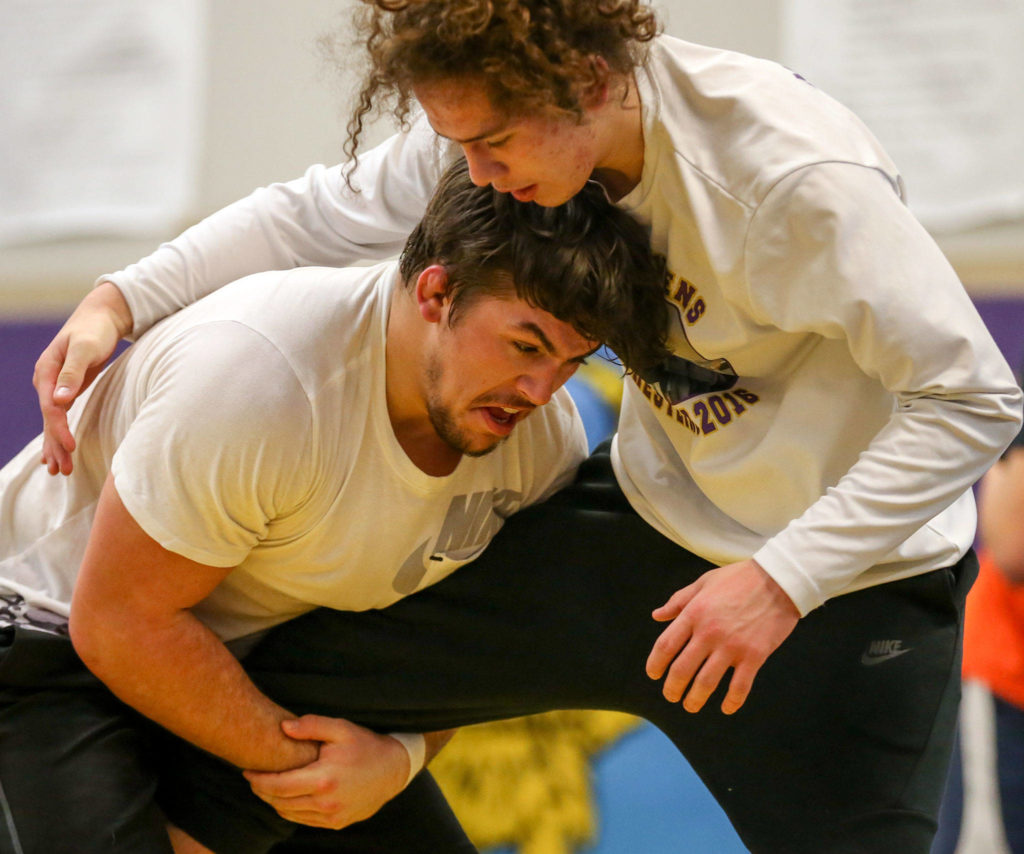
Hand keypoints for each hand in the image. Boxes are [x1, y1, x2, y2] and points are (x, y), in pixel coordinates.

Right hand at [33, 282, 131, 474]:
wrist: (101, 317)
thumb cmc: (95, 330)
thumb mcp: (86, 348)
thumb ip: (73, 372)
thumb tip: (60, 399)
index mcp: (47, 372)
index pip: (50, 407)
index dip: (58, 428)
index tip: (69, 447)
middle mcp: (47, 381)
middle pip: (49, 419)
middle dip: (54, 445)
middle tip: (62, 471)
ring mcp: (56, 386)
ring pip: (53, 421)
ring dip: (55, 445)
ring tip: (59, 470)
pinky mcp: (68, 389)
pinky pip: (61, 416)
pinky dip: (60, 434)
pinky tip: (59, 450)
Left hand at [243, 715, 409, 828]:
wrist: (394, 769)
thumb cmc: (366, 745)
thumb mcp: (341, 728)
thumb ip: (311, 725)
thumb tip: (283, 727)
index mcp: (323, 779)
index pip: (278, 786)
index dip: (258, 780)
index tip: (247, 771)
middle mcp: (326, 803)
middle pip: (279, 802)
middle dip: (261, 791)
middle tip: (253, 778)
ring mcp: (331, 817)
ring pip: (289, 814)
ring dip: (274, 802)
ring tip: (268, 786)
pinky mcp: (336, 824)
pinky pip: (304, 820)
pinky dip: (290, 810)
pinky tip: (288, 796)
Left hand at [645, 558, 799, 714]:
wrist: (779, 580)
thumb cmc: (739, 579)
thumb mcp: (704, 583)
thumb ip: (678, 600)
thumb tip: (656, 615)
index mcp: (694, 613)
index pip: (665, 646)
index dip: (655, 664)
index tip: (653, 675)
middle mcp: (709, 632)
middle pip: (681, 669)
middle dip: (672, 688)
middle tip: (671, 696)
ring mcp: (732, 646)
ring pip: (706, 683)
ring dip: (695, 699)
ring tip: (690, 706)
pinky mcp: (755, 656)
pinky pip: (740, 687)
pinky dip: (732, 702)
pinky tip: (726, 708)